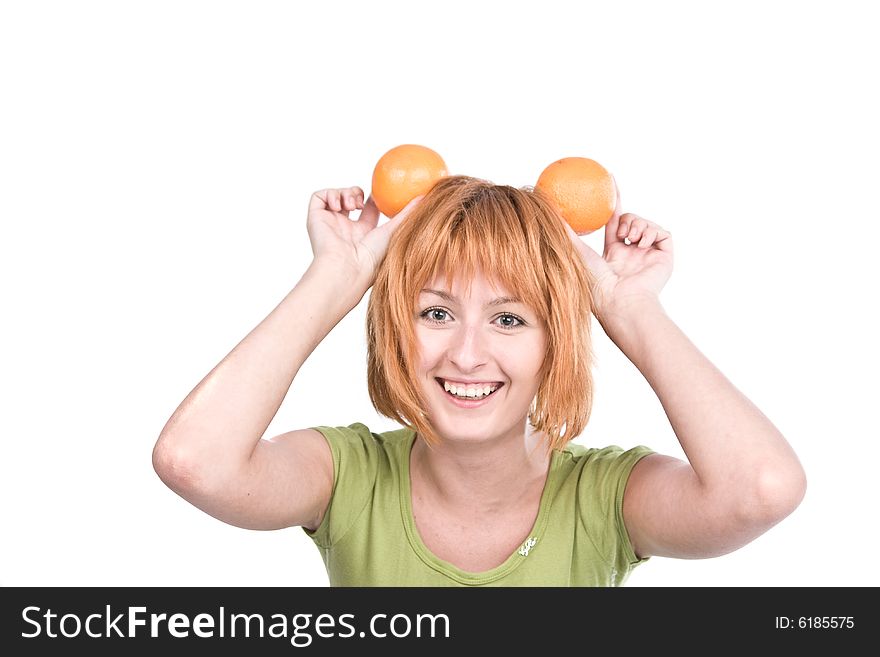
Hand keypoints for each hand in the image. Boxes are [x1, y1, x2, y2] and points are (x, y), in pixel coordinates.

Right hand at [306, 187, 421, 288]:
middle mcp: (345, 230)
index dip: (373, 200)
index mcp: (362, 236)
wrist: (347, 268)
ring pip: (335, 197)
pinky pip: (320, 196)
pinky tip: (340, 206)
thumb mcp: (395, 230)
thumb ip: (409, 213)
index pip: (367, 213)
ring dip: (346, 193)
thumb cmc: (373, 258)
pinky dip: (331, 194)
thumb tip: (427, 195)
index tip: (381, 193)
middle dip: (356, 194)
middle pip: (350, 203)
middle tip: (362, 197)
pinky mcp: (315, 218)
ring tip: (352, 205)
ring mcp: (329, 224)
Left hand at [565, 183, 672, 325]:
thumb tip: (549, 211)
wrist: (619, 300)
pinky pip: (662, 233)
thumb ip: (566, 232)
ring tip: (630, 238)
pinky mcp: (664, 257)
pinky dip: (652, 233)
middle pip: (632, 222)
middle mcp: (632, 255)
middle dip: (627, 218)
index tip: (611, 182)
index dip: (613, 204)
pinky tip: (641, 243)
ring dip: (637, 225)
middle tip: (621, 228)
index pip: (615, 223)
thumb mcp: (577, 252)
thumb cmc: (594, 283)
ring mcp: (649, 256)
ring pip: (646, 224)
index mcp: (614, 255)